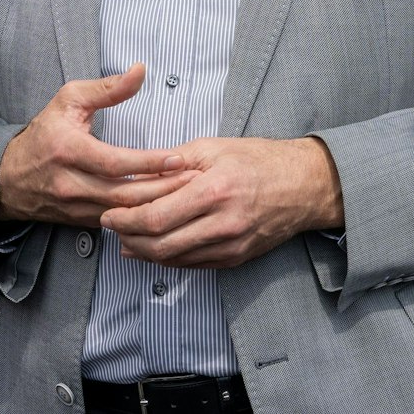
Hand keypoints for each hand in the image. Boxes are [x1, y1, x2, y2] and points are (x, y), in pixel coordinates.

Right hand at [0, 64, 190, 227]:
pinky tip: (164, 208)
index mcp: (67, 150)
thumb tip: (140, 71)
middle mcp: (69, 183)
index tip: (178, 158)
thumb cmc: (44, 134)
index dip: (149, 162)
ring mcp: (73, 206)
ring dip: (155, 205)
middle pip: (123, 193)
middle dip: (162, 189)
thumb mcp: (69, 100)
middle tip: (194, 180)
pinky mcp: (80, 221)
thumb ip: (107, 88)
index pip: (115, 162)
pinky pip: (116, 223)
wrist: (6, 178)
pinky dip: (141, 217)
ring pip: (122, 212)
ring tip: (187, 194)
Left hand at [99, 136, 343, 269]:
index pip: (156, 218)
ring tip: (127, 238)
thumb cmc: (259, 160)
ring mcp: (231, 246)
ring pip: (172, 260)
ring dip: (143, 252)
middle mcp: (223, 224)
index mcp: (215, 191)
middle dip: (127, 238)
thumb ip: (171, 165)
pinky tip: (153, 247)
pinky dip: (166, 258)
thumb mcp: (213, 148)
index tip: (108, 213)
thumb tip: (132, 179)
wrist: (305, 184)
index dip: (124, 220)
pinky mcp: (236, 258)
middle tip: (112, 227)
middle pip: (159, 246)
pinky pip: (191, 264)